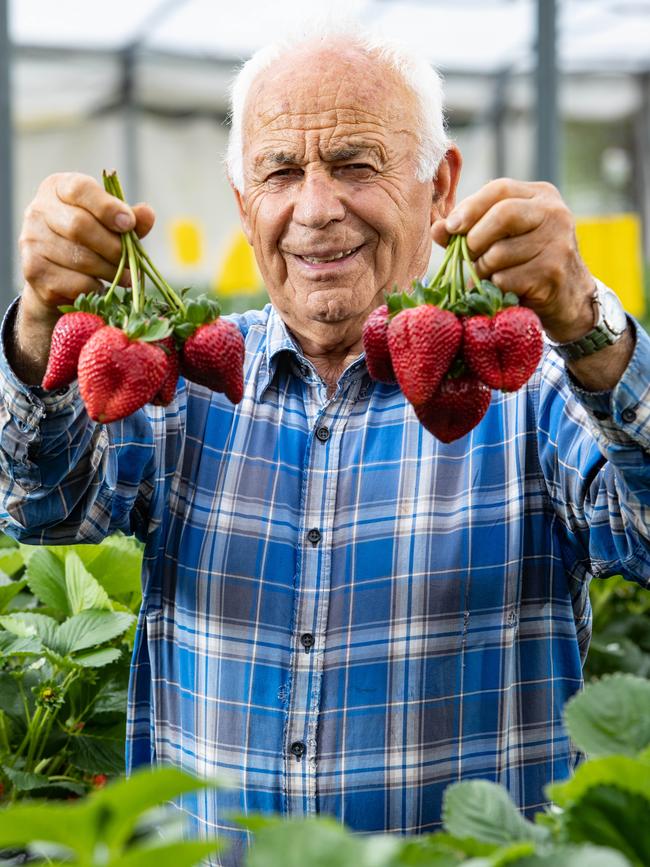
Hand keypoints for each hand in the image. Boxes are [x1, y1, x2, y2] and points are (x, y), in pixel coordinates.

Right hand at [18, 172, 154, 319]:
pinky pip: (76, 282)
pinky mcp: (34, 271)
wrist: (54, 276)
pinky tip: (101, 286)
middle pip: (80, 226)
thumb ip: (130, 219)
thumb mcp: (110, 224)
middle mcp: (38, 210)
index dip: (107, 207)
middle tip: (132, 261)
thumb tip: (147, 214)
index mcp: (57, 188)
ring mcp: (32, 241)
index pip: (80, 189)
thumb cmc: (89, 242)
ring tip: (126, 277)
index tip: (129, 224)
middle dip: (114, 247)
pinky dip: (97, 287)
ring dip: (111, 271)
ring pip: (81, 258)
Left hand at [431, 178, 594, 342]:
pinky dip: (496, 286)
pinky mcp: (553, 272)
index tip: (452, 227)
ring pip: (499, 252)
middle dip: (475, 238)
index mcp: (540, 196)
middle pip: (503, 214)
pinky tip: (504, 288)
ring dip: (483, 268)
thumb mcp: (501, 238)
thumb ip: (468, 230)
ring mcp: (557, 242)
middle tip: (468, 255)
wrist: (568, 298)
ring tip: (489, 275)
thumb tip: (437, 228)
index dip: (470, 207)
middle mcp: (554, 213)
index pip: (500, 188)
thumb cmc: (526, 263)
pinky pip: (505, 278)